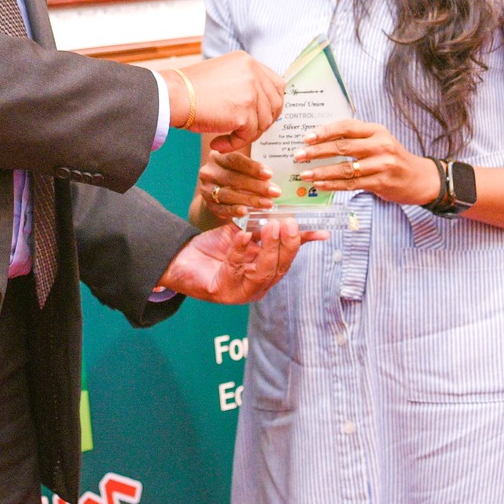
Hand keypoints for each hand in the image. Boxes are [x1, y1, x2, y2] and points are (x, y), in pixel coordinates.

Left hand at [157, 218, 323, 303]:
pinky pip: (235, 269)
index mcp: (266, 271)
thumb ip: (262, 227)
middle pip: (281, 267)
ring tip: (272, 226)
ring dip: (269, 249)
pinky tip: (244, 235)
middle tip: (289, 222)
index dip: (305, 244)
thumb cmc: (214, 248)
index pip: (289, 257)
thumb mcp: (243, 233)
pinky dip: (240, 251)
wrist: (180, 260)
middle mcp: (258, 285)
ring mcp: (242, 292)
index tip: (323, 232)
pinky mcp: (222, 292)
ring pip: (263, 272)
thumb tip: (285, 211)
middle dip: (287, 245)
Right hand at [165, 53, 282, 149]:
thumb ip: (242, 84)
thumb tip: (260, 105)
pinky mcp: (244, 112)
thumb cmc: (188, 90)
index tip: (259, 116)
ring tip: (224, 138)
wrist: (171, 96)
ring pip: (263, 123)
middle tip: (243, 131)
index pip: (276, 84)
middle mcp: (253, 73)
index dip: (271, 103)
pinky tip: (217, 143)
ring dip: (245, 135)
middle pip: (275, 104)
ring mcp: (251, 92)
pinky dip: (233, 144)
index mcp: (248, 61)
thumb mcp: (222, 76)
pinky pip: (247, 136)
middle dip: (263, 122)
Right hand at [196, 148, 278, 223]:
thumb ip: (251, 166)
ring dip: (250, 200)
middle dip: (257, 186)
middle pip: (233, 178)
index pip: (234, 160)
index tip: (269, 174)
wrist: (215, 190)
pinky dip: (233, 210)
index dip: (252, 167)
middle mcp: (208, 172)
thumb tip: (271, 175)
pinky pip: (220, 209)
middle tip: (275, 192)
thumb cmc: (234, 174)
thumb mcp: (239, 165)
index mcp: (217, 157)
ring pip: (228, 194)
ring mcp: (205, 189)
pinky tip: (246, 211)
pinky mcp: (207, 204)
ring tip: (268, 203)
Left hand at [295, 119, 441, 206]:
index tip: (306, 137)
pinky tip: (319, 185)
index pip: (346, 127)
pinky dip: (333, 185)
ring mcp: (382, 164)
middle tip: (298, 155)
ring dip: (321, 171)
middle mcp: (380, 145)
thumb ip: (356, 139)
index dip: (325, 131)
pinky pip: (352, 184)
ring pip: (345, 168)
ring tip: (304, 174)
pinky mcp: (381, 182)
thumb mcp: (378, 141)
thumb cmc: (392, 158)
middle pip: (343, 147)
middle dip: (317, 151)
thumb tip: (321, 140)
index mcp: (376, 130)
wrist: (419, 178)